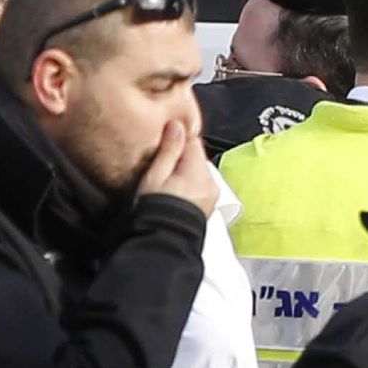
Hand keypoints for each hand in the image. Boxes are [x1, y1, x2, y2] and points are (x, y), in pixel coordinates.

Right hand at [144, 87, 221, 213]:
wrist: (163, 242)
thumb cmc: (155, 211)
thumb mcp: (155, 176)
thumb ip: (168, 150)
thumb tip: (177, 125)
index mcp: (199, 172)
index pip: (193, 141)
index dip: (176, 142)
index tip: (162, 147)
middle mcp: (210, 182)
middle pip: (197, 157)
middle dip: (180, 159)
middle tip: (161, 169)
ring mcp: (211, 196)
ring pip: (198, 172)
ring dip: (184, 173)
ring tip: (166, 184)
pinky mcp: (208, 206)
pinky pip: (199, 186)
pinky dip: (189, 186)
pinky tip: (174, 195)